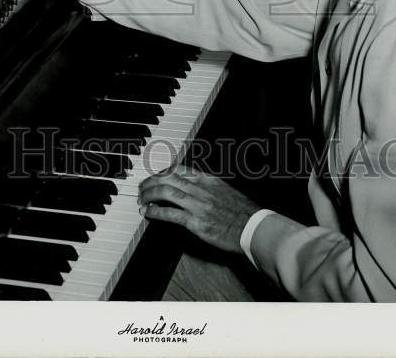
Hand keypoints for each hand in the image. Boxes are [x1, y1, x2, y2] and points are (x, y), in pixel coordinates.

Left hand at [137, 165, 257, 253]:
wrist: (254, 227)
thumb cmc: (243, 212)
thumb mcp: (225, 190)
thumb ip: (208, 186)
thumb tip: (193, 186)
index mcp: (208, 179)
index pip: (179, 169)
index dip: (162, 172)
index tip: (155, 177)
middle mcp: (201, 189)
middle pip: (168, 178)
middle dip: (151, 182)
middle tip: (142, 188)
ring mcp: (198, 205)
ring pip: (166, 192)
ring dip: (149, 195)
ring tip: (141, 199)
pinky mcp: (197, 222)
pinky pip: (170, 214)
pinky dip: (155, 212)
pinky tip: (147, 213)